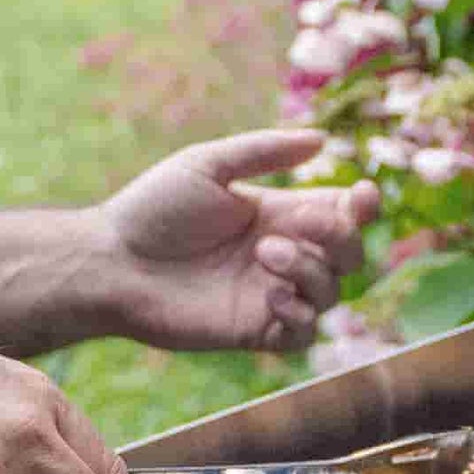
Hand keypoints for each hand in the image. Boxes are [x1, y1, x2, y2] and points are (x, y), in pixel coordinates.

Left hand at [96, 130, 380, 352]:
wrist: (112, 262)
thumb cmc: (152, 209)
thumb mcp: (207, 164)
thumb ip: (263, 150)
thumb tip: (322, 139)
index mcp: (279, 215)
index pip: (342, 216)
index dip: (362, 208)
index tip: (360, 193)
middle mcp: (284, 256)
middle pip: (349, 256)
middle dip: (339, 238)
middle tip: (295, 224)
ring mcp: (272, 296)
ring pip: (332, 293)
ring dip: (310, 271)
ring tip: (265, 254)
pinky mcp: (256, 332)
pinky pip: (305, 333)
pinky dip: (299, 314)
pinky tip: (267, 294)